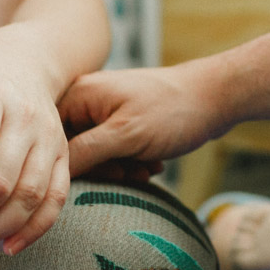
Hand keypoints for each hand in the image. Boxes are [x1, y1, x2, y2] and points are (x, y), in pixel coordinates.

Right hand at [59, 62, 225, 177]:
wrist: (216, 98)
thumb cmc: (172, 112)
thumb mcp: (126, 135)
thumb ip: (86, 153)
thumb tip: (52, 174)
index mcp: (80, 95)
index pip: (53, 140)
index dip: (70, 164)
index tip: (101, 174)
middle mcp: (87, 99)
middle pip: (73, 149)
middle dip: (103, 168)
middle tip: (130, 172)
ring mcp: (106, 110)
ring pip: (96, 154)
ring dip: (120, 169)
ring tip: (146, 168)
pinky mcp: (123, 122)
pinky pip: (114, 151)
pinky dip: (131, 163)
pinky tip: (152, 164)